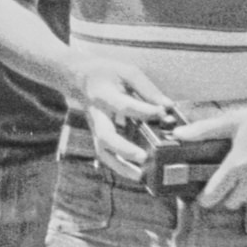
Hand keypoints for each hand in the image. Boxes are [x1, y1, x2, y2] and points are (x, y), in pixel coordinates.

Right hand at [72, 58, 172, 180]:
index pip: (124, 106)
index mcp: (104, 94)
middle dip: (124, 148)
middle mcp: (97, 114)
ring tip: (139, 175)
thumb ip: (148, 89)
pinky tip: (135, 174)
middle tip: (143, 157)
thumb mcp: (127, 71)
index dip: (145, 111)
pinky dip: (119, 166)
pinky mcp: (98, 136)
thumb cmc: (106, 73)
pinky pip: (106, 154)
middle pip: (105, 136)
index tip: (163, 113)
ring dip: (120, 166)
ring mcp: (96, 128)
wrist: (78, 77)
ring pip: (103, 151)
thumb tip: (168, 106)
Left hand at [191, 86, 246, 208]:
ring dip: (246, 193)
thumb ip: (205, 130)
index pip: (214, 195)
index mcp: (238, 164)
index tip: (204, 196)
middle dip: (227, 195)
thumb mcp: (234, 120)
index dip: (206, 198)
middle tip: (228, 182)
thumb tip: (179, 135)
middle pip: (231, 203)